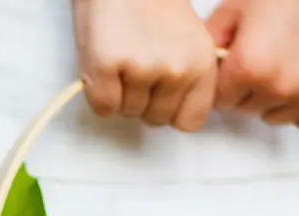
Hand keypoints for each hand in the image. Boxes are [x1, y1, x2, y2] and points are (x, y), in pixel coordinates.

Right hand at [72, 0, 218, 131]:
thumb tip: (172, 111)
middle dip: (142, 101)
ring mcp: (141, 70)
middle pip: (155, 119)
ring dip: (119, 94)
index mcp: (201, 63)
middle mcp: (176, 70)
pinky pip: (102, 106)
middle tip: (134, 68)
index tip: (160, 95)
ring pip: (127, 112)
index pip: (190, 121)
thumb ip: (188, 75)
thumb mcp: (187, 39)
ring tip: (120, 59)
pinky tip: (103, 66)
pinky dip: (97, 93)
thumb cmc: (150, 4)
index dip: (170, 111)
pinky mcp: (106, 68)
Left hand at [207, 0, 298, 134]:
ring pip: (276, 117)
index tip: (235, 65)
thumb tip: (201, 70)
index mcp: (247, 66)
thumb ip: (211, 44)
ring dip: (275, 101)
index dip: (225, 81)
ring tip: (285, 67)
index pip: (219, 99)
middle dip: (248, 89)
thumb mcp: (233, 9)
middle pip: (246, 109)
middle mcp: (278, 86)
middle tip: (264, 58)